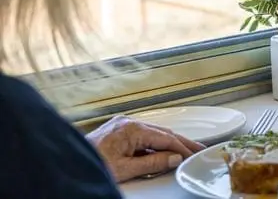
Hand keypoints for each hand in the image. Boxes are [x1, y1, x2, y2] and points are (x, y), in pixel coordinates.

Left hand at [86, 115, 204, 181]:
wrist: (65, 165)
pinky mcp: (116, 131)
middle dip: (180, 142)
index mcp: (131, 128)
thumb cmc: (89, 165)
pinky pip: (141, 136)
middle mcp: (127, 122)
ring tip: (183, 151)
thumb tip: (173, 158)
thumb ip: (152, 163)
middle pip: (161, 132)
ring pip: (152, 133)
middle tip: (197, 149)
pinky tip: (161, 152)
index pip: (165, 137)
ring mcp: (121, 125)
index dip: (181, 147)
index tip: (193, 155)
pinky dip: (153, 144)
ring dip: (167, 143)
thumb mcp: (125, 169)